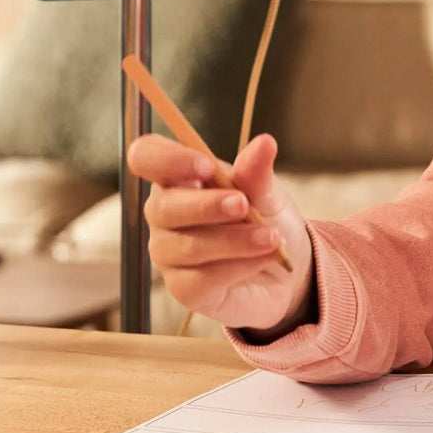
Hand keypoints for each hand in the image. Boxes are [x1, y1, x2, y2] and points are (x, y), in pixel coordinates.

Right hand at [128, 132, 314, 334]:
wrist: (285, 271)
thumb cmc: (265, 220)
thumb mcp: (266, 191)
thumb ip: (257, 172)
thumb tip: (265, 143)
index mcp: (177, 177)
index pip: (146, 157)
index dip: (168, 159)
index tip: (206, 166)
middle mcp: (164, 214)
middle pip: (163, 207)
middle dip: (207, 206)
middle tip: (245, 205)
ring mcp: (169, 253)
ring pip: (188, 246)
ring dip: (234, 240)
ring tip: (271, 238)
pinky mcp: (183, 289)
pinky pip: (202, 279)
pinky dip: (239, 267)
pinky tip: (263, 259)